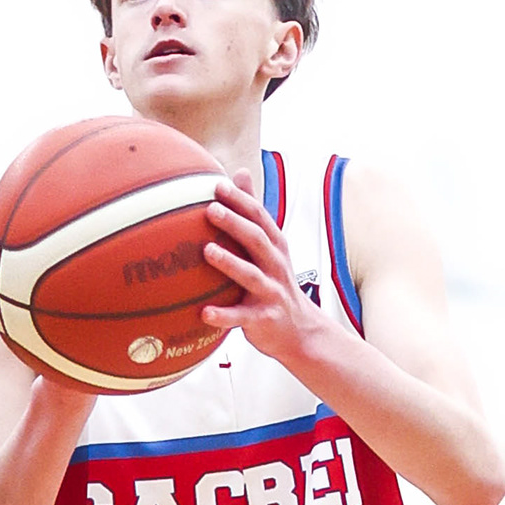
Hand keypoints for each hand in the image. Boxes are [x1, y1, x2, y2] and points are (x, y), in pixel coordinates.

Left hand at [201, 172, 329, 364]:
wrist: (300, 331)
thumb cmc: (276, 283)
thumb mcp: (271, 247)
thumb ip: (255, 213)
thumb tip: (240, 172)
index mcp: (276, 247)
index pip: (260, 217)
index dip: (241, 201)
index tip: (218, 186)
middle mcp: (276, 267)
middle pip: (257, 240)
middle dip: (235, 224)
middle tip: (211, 210)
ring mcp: (271, 293)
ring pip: (251, 276)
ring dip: (230, 263)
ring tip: (207, 251)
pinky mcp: (263, 319)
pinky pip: (242, 318)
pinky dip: (224, 316)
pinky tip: (204, 313)